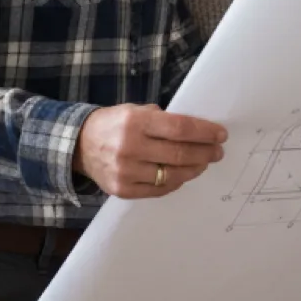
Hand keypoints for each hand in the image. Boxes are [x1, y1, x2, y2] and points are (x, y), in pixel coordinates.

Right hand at [74, 104, 226, 197]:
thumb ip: (162, 119)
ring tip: (203, 163)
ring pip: (172, 175)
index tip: (221, 135)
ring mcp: (126, 172)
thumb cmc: (113, 124)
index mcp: (134, 122)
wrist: (79, 145)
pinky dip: (175, 182)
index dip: (204, 132)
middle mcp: (130, 147)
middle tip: (217, 151)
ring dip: (194, 169)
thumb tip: (196, 130)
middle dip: (205, 152)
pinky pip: (159, 189)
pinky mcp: (123, 190)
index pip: (179, 128)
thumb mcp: (134, 110)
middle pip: (179, 153)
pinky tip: (183, 175)